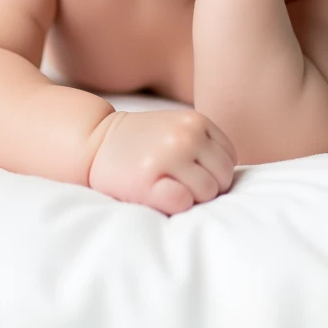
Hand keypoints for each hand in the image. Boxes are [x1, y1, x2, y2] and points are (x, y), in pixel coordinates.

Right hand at [87, 109, 236, 215]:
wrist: (95, 142)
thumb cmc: (143, 142)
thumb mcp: (178, 127)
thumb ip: (206, 143)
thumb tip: (233, 180)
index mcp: (196, 121)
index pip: (229, 159)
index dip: (213, 172)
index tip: (191, 172)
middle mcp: (186, 135)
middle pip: (223, 178)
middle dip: (206, 186)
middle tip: (179, 183)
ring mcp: (168, 157)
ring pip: (208, 193)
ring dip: (192, 197)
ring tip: (168, 186)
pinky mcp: (149, 180)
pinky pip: (184, 203)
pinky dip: (176, 205)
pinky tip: (159, 194)